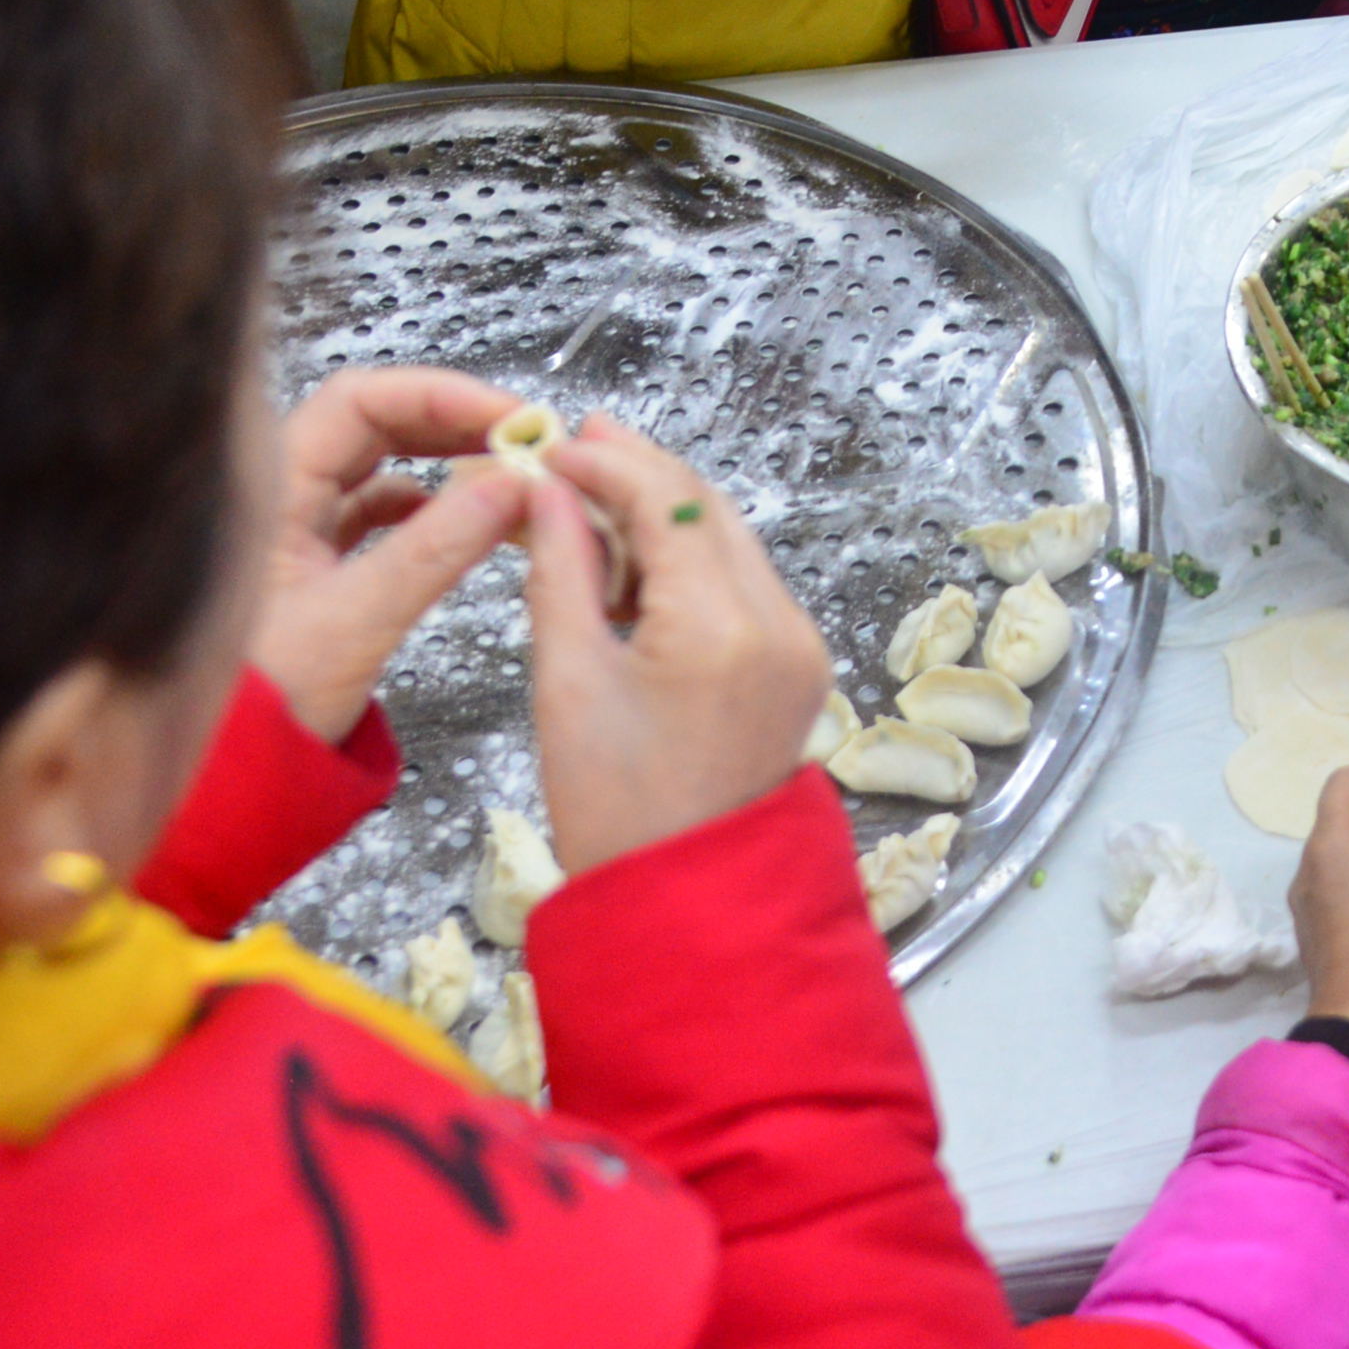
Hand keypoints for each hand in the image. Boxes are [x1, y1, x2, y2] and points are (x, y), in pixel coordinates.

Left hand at [247, 367, 534, 741]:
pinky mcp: (314, 569)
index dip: (442, 397)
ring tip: (504, 474)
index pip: (363, 401)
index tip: (509, 418)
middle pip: (375, 424)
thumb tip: (512, 484)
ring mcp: (295, 532)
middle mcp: (279, 499)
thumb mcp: (357, 620)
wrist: (222, 781)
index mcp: (272, 491)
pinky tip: (461, 517)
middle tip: (523, 438)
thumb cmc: (260, 708)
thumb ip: (437, 548)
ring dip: (444, 461)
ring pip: (379, 467)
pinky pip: (377, 513)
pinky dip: (427, 507)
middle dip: (453, 423)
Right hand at [522, 416, 833, 878]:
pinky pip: (747, 587)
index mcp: (722, 625)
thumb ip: (561, 571)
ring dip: (667, 517)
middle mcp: (780, 623)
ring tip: (591, 505)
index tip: (552, 446)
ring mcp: (801, 645)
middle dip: (642, 475)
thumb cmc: (612, 807)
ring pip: (731, 544)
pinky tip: (637, 565)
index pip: (669, 502)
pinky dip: (694, 564)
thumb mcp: (568, 681)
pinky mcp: (801, 666)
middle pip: (710, 511)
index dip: (609, 462)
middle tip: (573, 451)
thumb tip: (547, 490)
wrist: (687, 902)